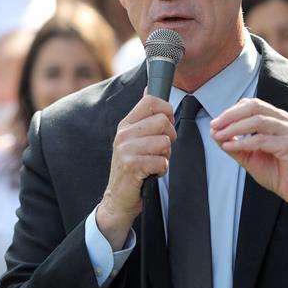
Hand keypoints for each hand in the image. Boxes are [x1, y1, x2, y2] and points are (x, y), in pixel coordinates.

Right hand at [97, 92, 175, 249]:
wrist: (118, 199)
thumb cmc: (132, 168)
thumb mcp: (134, 139)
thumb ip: (144, 117)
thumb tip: (150, 87)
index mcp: (126, 124)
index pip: (151, 100)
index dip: (166, 110)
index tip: (166, 125)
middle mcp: (124, 134)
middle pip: (163, 121)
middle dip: (170, 138)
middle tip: (160, 150)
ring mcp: (126, 149)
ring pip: (164, 142)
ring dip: (166, 156)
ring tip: (154, 163)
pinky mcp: (132, 165)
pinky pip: (162, 161)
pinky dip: (162, 169)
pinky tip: (152, 173)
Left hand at [210, 98, 287, 220]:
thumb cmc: (280, 174)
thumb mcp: (251, 157)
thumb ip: (235, 144)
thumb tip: (215, 133)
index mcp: (279, 119)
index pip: (252, 105)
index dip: (232, 111)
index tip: (216, 123)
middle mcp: (286, 121)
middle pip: (254, 107)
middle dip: (231, 115)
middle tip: (214, 125)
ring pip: (257, 120)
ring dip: (234, 127)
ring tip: (219, 135)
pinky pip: (261, 140)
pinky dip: (243, 142)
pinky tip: (231, 147)